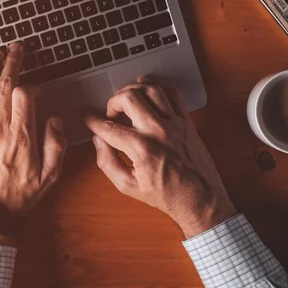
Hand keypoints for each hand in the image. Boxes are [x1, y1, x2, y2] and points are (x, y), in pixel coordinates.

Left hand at [0, 42, 66, 242]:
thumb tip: (54, 120)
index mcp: (21, 135)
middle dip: (11, 64)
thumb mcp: (50, 175)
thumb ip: (55, 144)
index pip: (23, 96)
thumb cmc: (20, 194)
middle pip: (3, 86)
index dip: (32, 86)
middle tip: (15, 48)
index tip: (38, 90)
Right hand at [84, 78, 236, 238]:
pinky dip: (158, 90)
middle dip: (113, 101)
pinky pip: (172, 94)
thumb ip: (107, 162)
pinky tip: (149, 97)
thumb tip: (98, 141)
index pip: (109, 127)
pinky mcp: (186, 122)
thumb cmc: (165, 195)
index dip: (93, 121)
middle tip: (111, 113)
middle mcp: (158, 131)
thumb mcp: (128, 186)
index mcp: (141, 149)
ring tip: (128, 102)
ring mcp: (175, 124)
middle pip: (129, 97)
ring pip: (151, 89)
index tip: (88, 118)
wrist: (200, 199)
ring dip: (134, 90)